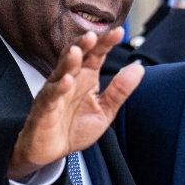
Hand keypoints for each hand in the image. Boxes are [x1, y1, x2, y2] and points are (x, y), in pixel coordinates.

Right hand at [8, 27, 143, 178]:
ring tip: (77, 50)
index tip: (119, 32)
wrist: (51, 152)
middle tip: (92, 35)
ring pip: (60, 72)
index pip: (96, 55)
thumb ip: (120, 90)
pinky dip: (58, 89)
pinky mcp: (44, 109)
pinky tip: (66, 81)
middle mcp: (69, 80)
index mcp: (85, 78)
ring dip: (68, 61)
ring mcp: (55, 93)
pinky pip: (51, 96)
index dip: (105, 43)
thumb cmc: (74, 128)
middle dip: (83, 45)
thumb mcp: (104, 111)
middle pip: (76, 57)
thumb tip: (139, 68)